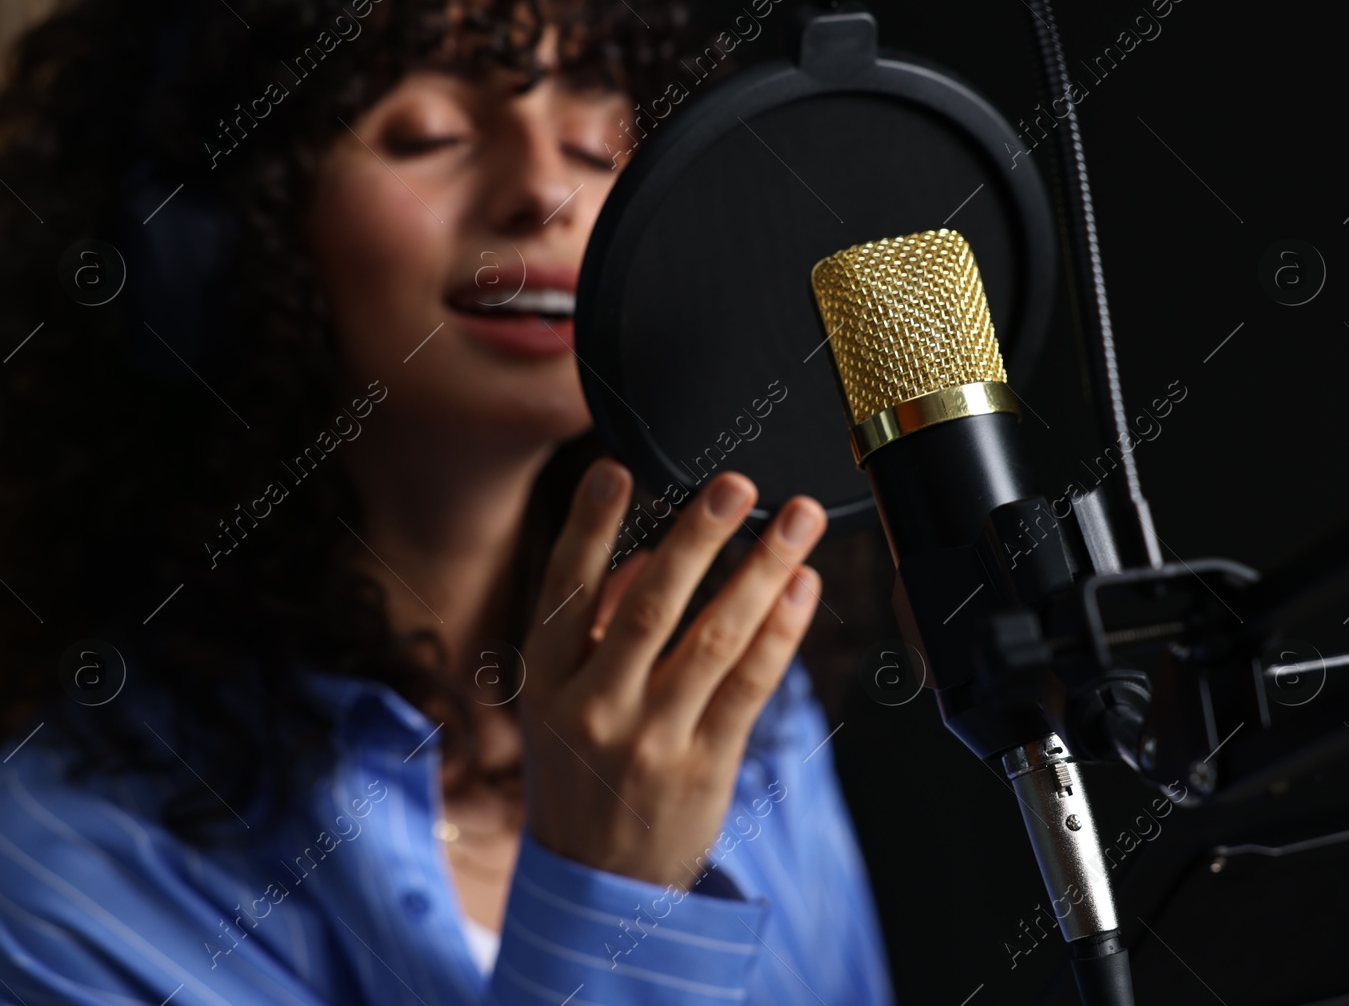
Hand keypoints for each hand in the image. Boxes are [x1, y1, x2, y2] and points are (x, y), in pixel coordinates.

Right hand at [519, 457, 824, 889]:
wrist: (598, 881)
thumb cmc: (581, 767)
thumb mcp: (560, 697)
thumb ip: (596, 624)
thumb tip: (646, 552)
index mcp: (546, 678)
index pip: (566, 587)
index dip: (589, 525)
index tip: (615, 467)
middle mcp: (593, 706)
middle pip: (651, 607)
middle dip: (697, 538)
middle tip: (735, 482)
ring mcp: (651, 740)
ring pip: (714, 640)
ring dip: (761, 571)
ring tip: (797, 520)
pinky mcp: (704, 765)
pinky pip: (751, 687)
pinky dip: (781, 633)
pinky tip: (802, 588)